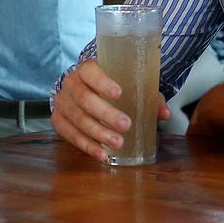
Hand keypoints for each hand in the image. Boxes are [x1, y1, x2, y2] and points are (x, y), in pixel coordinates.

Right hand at [51, 60, 170, 162]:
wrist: (82, 88)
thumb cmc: (109, 85)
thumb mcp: (128, 83)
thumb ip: (147, 95)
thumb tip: (165, 114)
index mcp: (87, 69)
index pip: (90, 72)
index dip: (102, 82)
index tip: (119, 93)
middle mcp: (70, 83)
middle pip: (84, 98)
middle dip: (105, 113)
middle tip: (125, 125)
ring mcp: (62, 102)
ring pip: (77, 118)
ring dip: (97, 133)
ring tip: (118, 143)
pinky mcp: (58, 120)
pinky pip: (69, 134)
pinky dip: (86, 146)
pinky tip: (102, 154)